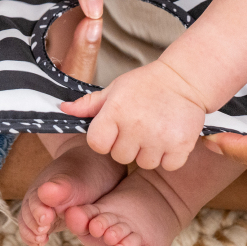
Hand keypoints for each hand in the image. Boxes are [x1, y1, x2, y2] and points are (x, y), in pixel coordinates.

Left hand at [61, 58, 207, 169]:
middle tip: (139, 126)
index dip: (104, 139)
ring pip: (144, 163)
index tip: (115, 129)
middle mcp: (136, 125)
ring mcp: (159, 137)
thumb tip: (62, 109)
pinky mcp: (180, 145)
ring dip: (149, 152)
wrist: (184, 79)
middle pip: (120, 157)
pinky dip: (169, 157)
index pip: (96, 144)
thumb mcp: (114, 89)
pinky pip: (167, 166)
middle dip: (127, 145)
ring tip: (155, 130)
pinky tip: (169, 138)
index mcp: (115, 111)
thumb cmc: (145, 84)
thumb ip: (88, 104)